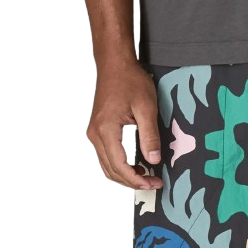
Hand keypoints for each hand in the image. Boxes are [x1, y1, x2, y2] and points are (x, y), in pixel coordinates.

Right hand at [86, 61, 163, 190]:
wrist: (114, 64)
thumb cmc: (130, 80)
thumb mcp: (147, 107)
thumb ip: (150, 136)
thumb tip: (153, 160)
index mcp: (106, 130)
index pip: (119, 166)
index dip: (136, 179)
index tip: (153, 183)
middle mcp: (95, 134)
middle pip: (111, 170)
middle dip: (132, 181)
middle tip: (154, 183)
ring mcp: (94, 133)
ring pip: (107, 165)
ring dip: (125, 175)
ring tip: (146, 177)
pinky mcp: (97, 130)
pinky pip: (106, 156)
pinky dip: (119, 165)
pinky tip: (136, 165)